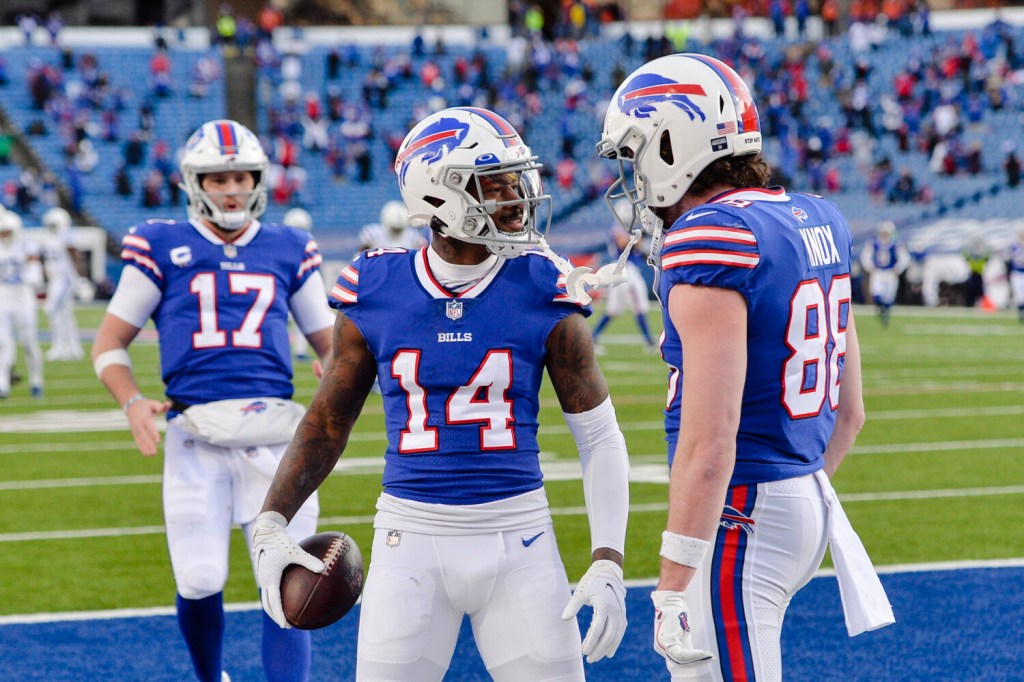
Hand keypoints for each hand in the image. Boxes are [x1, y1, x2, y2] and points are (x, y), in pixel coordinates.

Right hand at [125, 397, 170, 455]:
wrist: (131, 405)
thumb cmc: (145, 405)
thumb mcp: (152, 403)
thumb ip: (160, 406)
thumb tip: (168, 405)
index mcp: (145, 418)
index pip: (149, 427)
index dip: (153, 434)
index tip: (157, 441)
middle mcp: (139, 425)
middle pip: (145, 436)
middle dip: (149, 444)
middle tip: (154, 452)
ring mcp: (136, 429)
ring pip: (141, 440)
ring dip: (146, 448)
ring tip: (152, 455)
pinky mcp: (134, 432)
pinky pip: (137, 441)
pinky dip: (141, 447)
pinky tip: (146, 453)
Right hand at [250, 511, 324, 627]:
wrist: (266, 531)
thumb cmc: (280, 541)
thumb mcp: (295, 551)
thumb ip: (309, 560)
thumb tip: (324, 568)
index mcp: (270, 579)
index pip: (274, 603)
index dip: (279, 616)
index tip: (286, 626)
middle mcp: (264, 580)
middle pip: (267, 605)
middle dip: (276, 616)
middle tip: (286, 625)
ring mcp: (263, 576)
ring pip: (266, 598)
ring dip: (274, 608)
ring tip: (284, 615)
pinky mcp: (265, 571)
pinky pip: (269, 588)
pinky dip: (275, 596)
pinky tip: (287, 593)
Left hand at [561, 559, 626, 662]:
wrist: (607, 572)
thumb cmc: (591, 582)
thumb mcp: (580, 592)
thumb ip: (573, 606)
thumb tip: (564, 618)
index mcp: (604, 605)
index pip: (598, 629)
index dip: (591, 642)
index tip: (583, 651)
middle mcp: (615, 611)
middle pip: (608, 635)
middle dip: (599, 649)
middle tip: (590, 659)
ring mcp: (621, 613)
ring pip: (616, 635)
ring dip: (607, 648)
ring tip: (597, 657)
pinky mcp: (622, 614)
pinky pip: (620, 631)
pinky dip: (616, 642)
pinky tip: (610, 652)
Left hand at [651, 590, 713, 666]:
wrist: (670, 599)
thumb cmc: (677, 613)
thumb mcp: (681, 631)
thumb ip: (683, 642)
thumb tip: (693, 653)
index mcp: (662, 645)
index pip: (678, 658)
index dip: (693, 660)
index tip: (705, 659)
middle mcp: (660, 646)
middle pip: (680, 661)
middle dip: (697, 661)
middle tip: (711, 658)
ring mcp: (662, 645)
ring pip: (682, 659)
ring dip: (698, 658)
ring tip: (710, 656)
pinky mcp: (668, 641)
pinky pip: (682, 654)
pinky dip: (694, 655)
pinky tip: (704, 653)